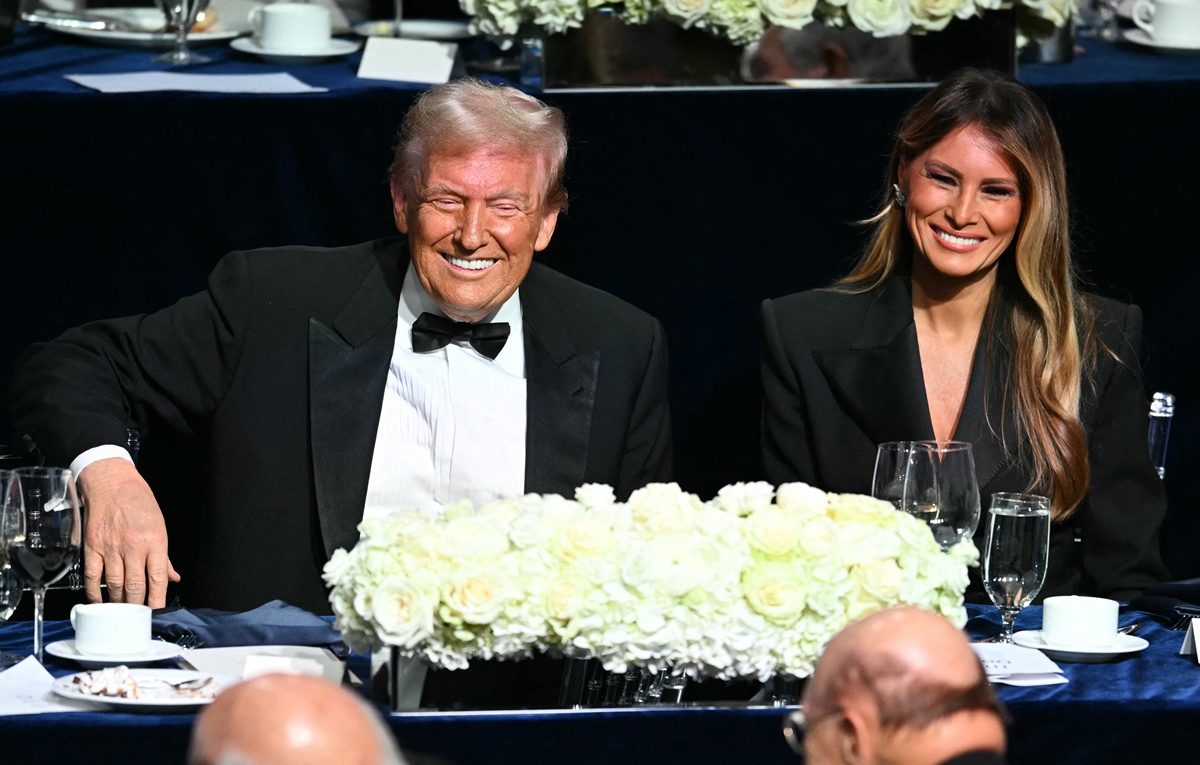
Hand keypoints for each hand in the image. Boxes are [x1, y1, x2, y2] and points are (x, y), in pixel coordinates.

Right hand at [76, 457, 179, 607]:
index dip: (156, 600)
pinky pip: (92, 576)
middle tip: (137, 616)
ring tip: (121, 613)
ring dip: (118, 602)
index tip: (156, 612)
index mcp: (154, 540)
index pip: (157, 578)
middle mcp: (133, 545)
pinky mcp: (92, 546)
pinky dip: (95, 592)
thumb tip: (172, 578)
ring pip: (114, 584)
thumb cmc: (138, 501)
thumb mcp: (159, 526)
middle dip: (137, 605)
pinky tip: (99, 602)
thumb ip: (164, 556)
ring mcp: (110, 547)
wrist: (111, 482)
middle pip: (135, 585)